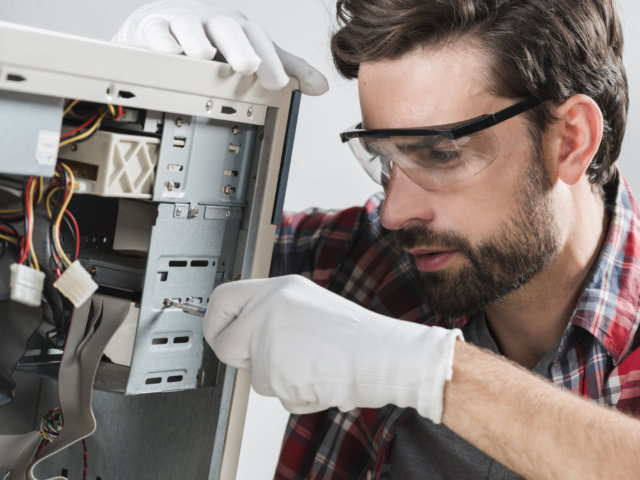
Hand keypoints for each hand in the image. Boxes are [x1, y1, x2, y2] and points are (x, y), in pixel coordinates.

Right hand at [114, 0, 328, 94]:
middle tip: (248, 65)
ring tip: (204, 54)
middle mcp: (213, 22)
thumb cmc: (213, 39)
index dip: (271, 61)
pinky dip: (162, 42)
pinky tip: (169, 53)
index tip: (280, 84)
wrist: (164, 21)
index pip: (260, 42)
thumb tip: (321, 86)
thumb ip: (286, 68)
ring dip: (197, 39)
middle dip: (239, 47)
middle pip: (228, 29)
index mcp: (240, 29)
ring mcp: (182, 22)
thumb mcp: (253, 52)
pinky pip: (157, 31)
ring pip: (189, 26)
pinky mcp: (153, 27)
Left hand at [204, 275, 461, 421]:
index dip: (215, 320)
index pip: (221, 298)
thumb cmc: (356, 336)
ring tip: (312, 365)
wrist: (382, 354)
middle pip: (225, 342)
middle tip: (276, 357)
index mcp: (279, 289)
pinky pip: (274, 393)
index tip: (218, 331)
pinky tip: (318, 378)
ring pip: (253, 375)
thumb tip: (247, 333)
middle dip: (244, 358)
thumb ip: (274, 314)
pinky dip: (295, 395)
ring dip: (278, 379)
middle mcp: (268, 309)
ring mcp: (269, 340)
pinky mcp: (274, 370)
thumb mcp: (309, 306)